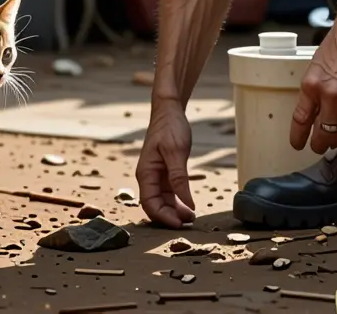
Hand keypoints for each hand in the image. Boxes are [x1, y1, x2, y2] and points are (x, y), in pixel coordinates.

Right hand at [136, 100, 196, 228]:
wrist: (169, 111)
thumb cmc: (170, 127)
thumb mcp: (176, 152)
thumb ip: (179, 178)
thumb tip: (186, 203)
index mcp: (146, 173)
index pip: (149, 204)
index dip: (163, 217)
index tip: (179, 224)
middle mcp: (148, 177)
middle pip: (155, 206)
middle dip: (170, 217)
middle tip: (189, 222)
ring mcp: (156, 176)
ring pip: (163, 201)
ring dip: (175, 211)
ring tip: (191, 217)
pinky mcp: (165, 173)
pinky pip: (169, 193)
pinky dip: (178, 202)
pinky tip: (189, 207)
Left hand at [290, 25, 336, 154]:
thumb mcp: (316, 67)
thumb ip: (315, 90)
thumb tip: (315, 114)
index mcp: (312, 86)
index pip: (301, 120)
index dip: (299, 137)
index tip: (299, 145)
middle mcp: (331, 95)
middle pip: (326, 134)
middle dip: (323, 144)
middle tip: (324, 146)